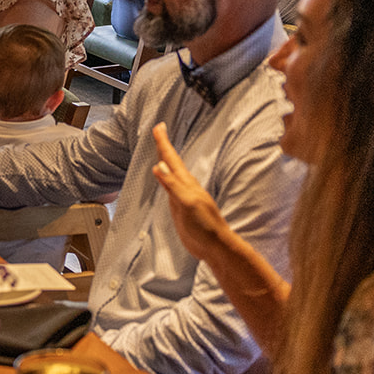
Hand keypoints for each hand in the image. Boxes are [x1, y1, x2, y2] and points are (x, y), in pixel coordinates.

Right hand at [150, 123, 232, 260]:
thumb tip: (159, 166)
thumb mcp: (187, 203)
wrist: (214, 246)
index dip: (164, 143)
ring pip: (172, 172)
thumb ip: (173, 185)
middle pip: (172, 162)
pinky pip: (170, 186)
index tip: (158, 127)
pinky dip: (165, 177)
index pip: (172, 159)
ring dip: (165, 160)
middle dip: (164, 146)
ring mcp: (183, 196)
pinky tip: (165, 178)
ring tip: (160, 149)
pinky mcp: (181, 207)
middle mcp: (185, 186)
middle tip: (158, 130)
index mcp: (186, 183)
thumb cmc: (205, 226)